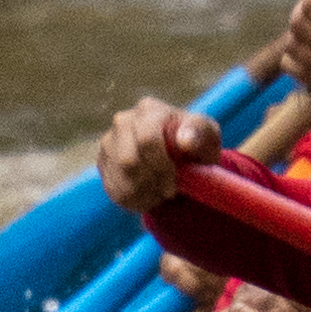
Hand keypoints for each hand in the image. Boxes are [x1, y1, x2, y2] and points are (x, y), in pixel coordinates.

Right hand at [97, 98, 224, 210]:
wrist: (182, 157)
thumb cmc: (196, 143)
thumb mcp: (208, 136)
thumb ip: (200, 134)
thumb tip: (185, 140)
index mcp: (149, 109)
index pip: (147, 140)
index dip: (161, 167)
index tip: (176, 183)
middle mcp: (123, 121)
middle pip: (128, 162)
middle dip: (152, 182)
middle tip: (169, 191)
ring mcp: (108, 142)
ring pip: (119, 180)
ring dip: (145, 194)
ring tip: (161, 192)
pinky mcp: (102, 163)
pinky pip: (113, 191)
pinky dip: (134, 201)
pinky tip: (149, 196)